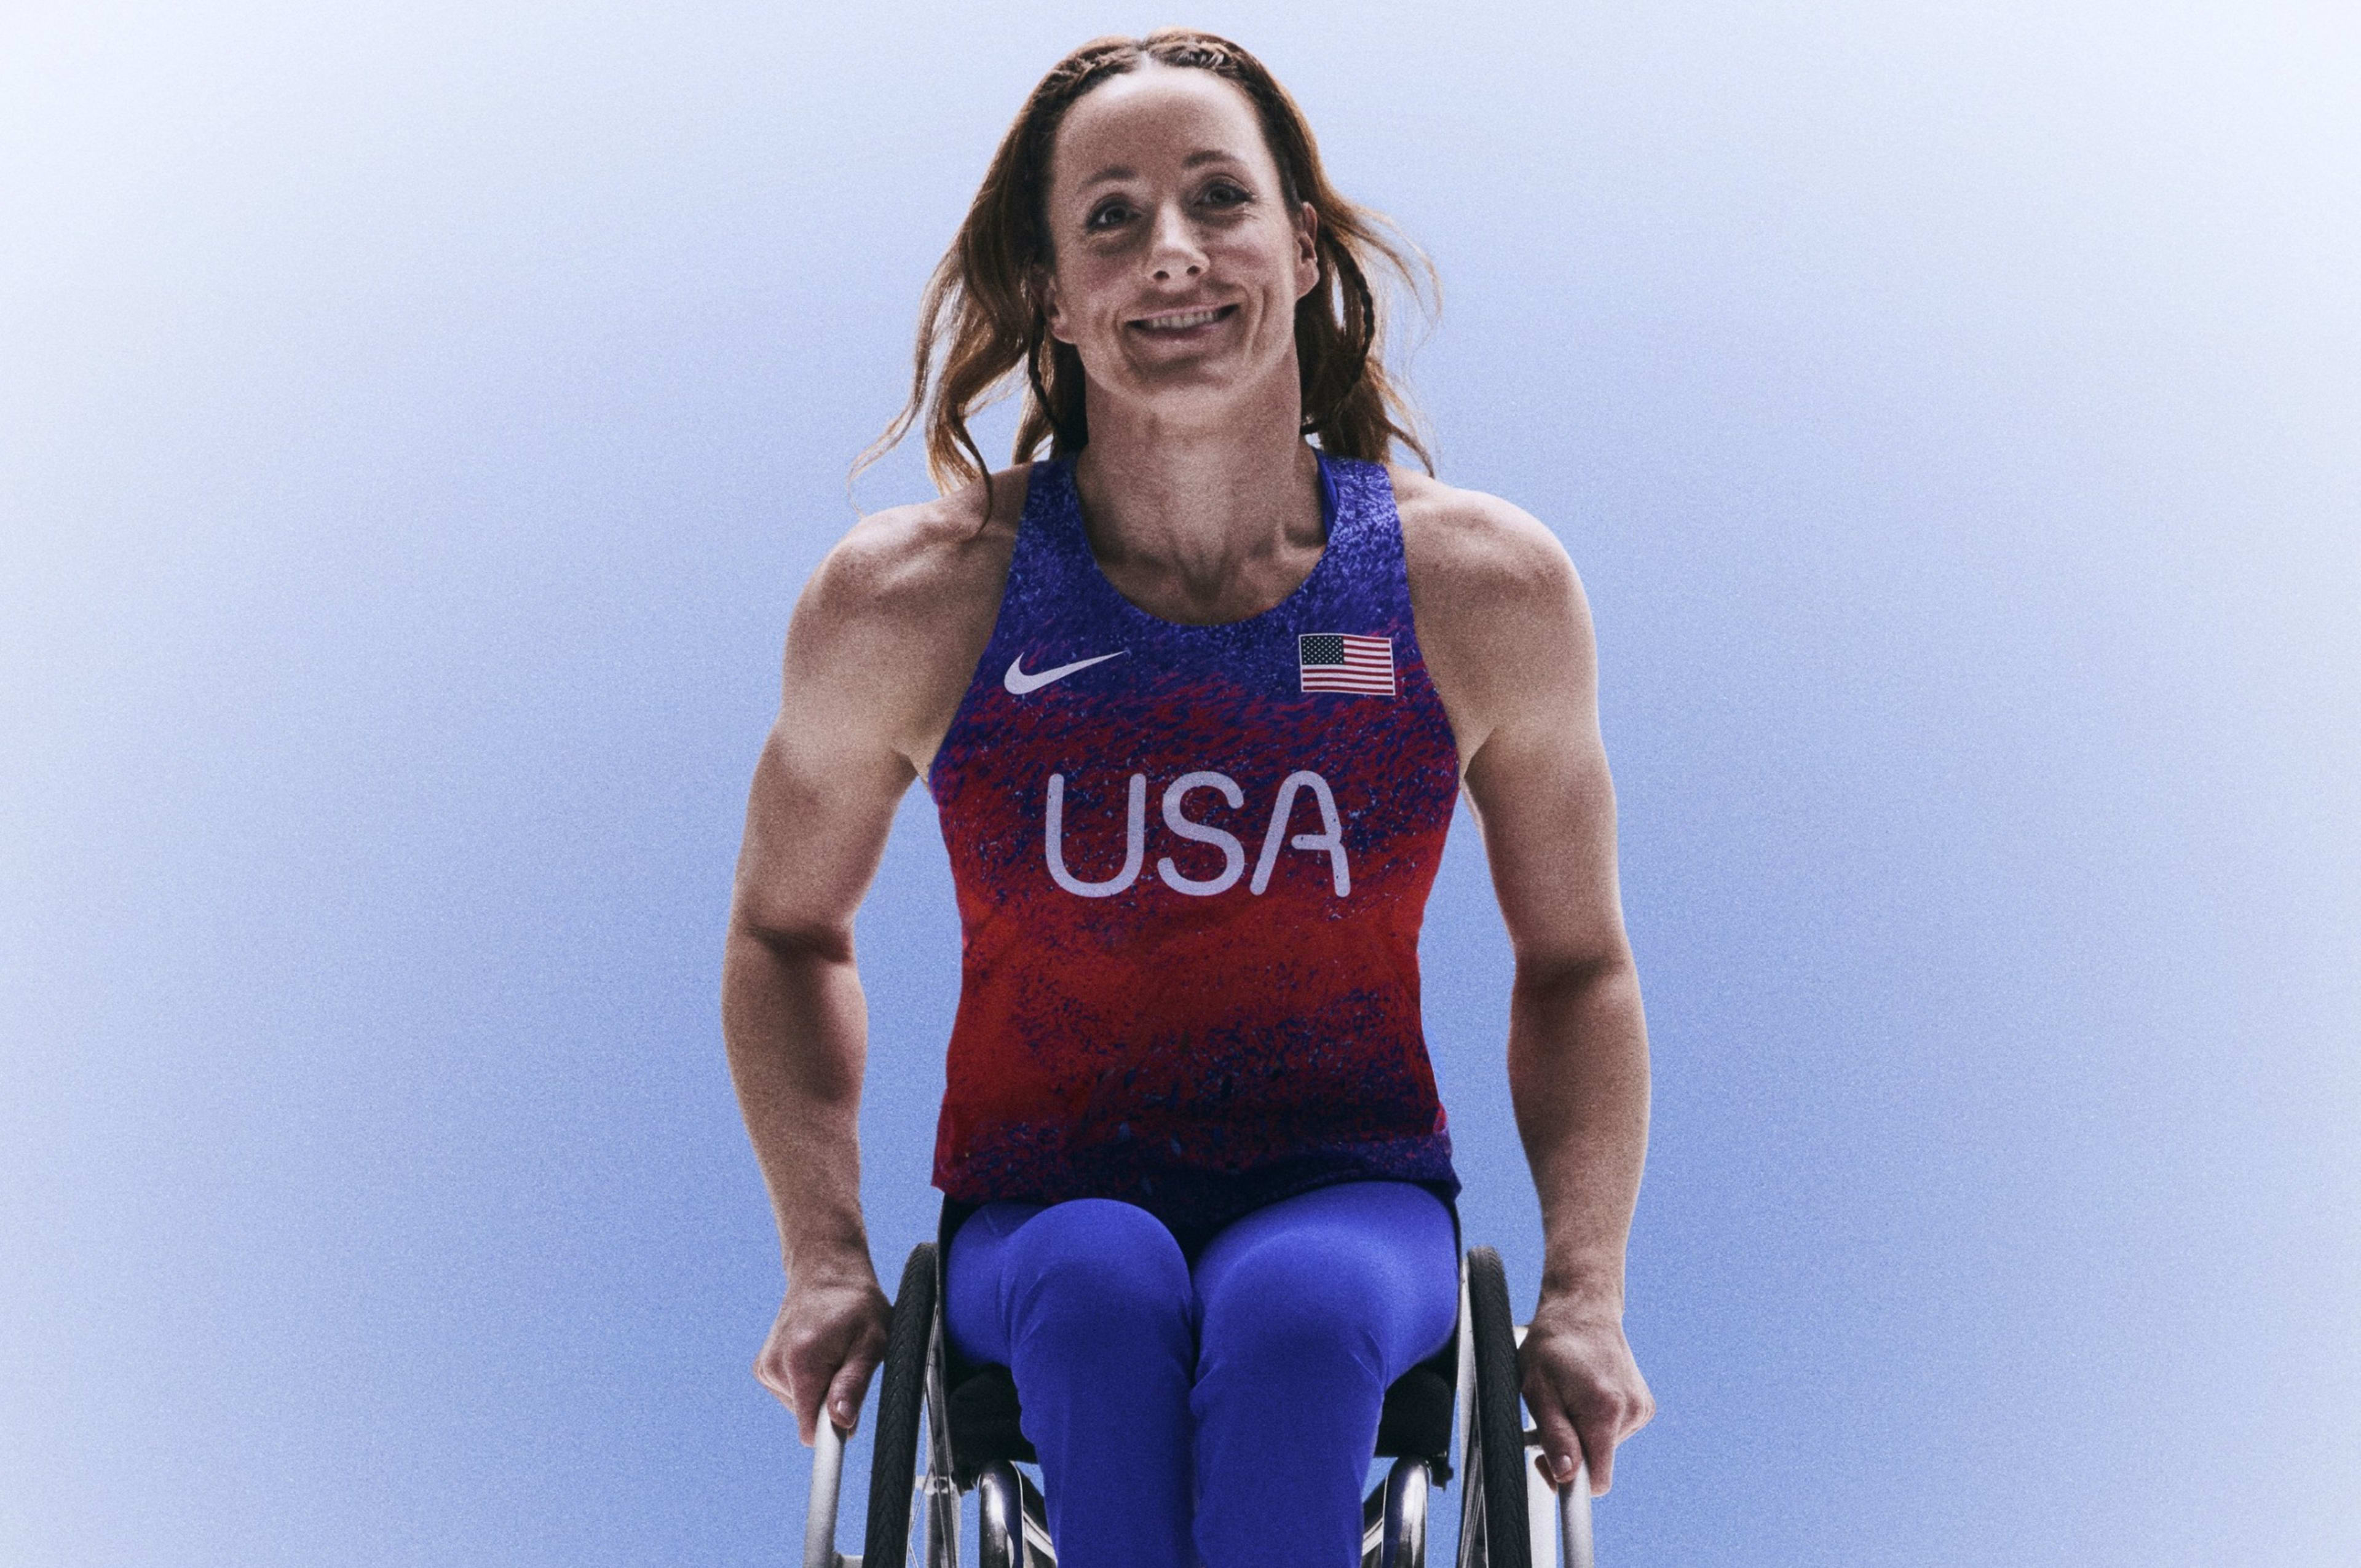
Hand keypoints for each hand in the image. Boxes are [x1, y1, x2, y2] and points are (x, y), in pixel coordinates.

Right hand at [754, 1260, 891, 1445]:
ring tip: (833, 1354)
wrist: (826, 1272)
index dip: (828, 1445)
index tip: (837, 1452)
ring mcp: (766, 1367)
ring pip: (801, 1407)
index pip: (808, 1429)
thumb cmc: (857, 1306)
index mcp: (802, 1362)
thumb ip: (854, 1383)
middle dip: (831, 1404)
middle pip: (809, 1419)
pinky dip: (808, 1383)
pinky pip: (792, 1394)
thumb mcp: (872, 1341)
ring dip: (820, 1391)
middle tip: (847, 1365)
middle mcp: (776, 1366)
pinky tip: (817, 1355)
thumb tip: (841, 1423)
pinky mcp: (764, 1368)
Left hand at [1519, 1293, 1653, 1494]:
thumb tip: (1566, 1476)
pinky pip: (1617, 1431)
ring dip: (1584, 1432)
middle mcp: (1631, 1412)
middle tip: (1549, 1418)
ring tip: (1569, 1398)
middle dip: (1572, 1450)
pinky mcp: (1644, 1405)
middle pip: (1599, 1461)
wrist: (1583, 1310)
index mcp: (1605, 1411)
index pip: (1597, 1479)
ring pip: (1606, 1446)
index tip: (1549, 1469)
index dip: (1571, 1484)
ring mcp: (1641, 1408)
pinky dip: (1599, 1422)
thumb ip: (1555, 1435)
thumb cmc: (1552, 1347)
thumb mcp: (1538, 1389)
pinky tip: (1588, 1395)